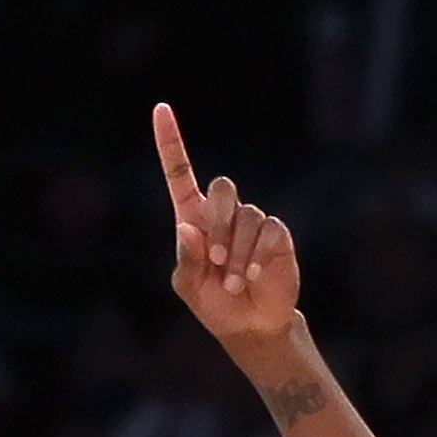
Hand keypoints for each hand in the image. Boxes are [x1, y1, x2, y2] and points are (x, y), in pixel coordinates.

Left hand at [154, 101, 301, 364]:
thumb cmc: (214, 306)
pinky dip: (255, 257)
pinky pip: (267, 231)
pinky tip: (250, 276)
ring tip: (233, 283)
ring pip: (246, 218)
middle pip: (222, 188)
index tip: (160, 110)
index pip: (180, 173)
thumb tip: (189, 228)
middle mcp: (224, 214)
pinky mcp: (276, 234)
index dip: (170, 143)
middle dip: (218, 223)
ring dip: (235, 255)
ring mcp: (252, 221)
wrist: (250, 326)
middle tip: (214, 259)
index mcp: (195, 218)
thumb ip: (186, 260)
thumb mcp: (189, 288)